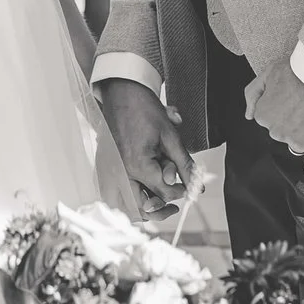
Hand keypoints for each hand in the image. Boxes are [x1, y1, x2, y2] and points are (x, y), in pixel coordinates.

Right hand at [99, 78, 190, 217]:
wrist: (122, 94)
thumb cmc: (145, 111)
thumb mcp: (171, 137)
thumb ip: (184, 165)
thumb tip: (197, 187)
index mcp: (138, 165)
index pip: (164, 193)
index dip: (180, 192)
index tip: (187, 186)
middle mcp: (121, 173)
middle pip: (140, 208)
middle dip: (160, 209)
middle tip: (174, 205)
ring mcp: (111, 171)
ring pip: (125, 205)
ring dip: (142, 208)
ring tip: (158, 202)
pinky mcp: (106, 168)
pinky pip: (115, 194)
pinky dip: (129, 199)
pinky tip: (142, 193)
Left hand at [246, 59, 303, 177]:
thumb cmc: (301, 70)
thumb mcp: (269, 72)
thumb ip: (253, 94)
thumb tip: (248, 116)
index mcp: (263, 115)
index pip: (272, 121)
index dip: (287, 110)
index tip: (297, 101)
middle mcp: (277, 131)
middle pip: (286, 133)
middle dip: (296, 122)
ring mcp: (296, 141)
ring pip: (300, 144)